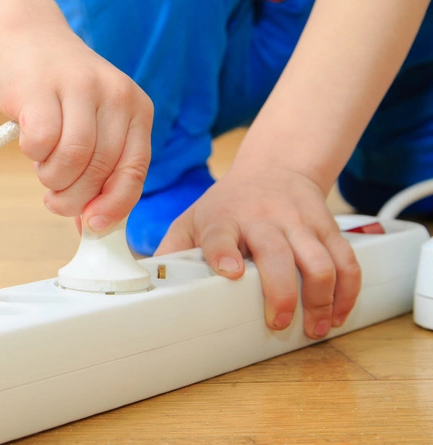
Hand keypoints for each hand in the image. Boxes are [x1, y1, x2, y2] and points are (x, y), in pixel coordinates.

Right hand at [0, 26, 153, 231]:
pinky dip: (33, 154)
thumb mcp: (93, 124)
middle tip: (56, 199)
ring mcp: (79, 88)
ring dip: (52, 178)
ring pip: (72, 160)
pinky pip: (41, 143)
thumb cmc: (59, 92)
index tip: (94, 226)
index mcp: (136, 109)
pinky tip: (30, 145)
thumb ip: (99, 170)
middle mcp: (115, 96)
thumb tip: (94, 226)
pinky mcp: (41, 88)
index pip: (134, 170)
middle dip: (74, 198)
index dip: (114, 205)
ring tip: (44, 168)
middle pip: (100, 170)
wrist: (26, 40)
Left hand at [156, 165, 361, 339]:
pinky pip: (346, 260)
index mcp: (224, 218)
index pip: (221, 234)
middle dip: (281, 293)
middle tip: (278, 322)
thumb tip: (146, 282)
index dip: (224, 253)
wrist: (275, 167)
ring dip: (321, 299)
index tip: (229, 273)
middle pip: (278, 255)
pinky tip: (338, 313)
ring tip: (315, 327)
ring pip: (320, 261)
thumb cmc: (228, 203)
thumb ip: (173, 249)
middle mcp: (263, 218)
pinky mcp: (327, 226)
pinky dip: (347, 291)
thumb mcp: (192, 218)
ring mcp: (298, 222)